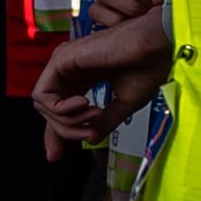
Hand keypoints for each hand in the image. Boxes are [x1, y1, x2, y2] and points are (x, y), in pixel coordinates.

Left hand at [33, 14, 172, 153]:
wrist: (158, 45)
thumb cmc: (150, 65)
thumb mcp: (126, 103)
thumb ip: (105, 121)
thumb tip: (90, 140)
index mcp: (84, 75)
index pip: (59, 108)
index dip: (56, 133)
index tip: (55, 155)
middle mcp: (69, 69)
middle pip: (49, 110)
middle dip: (67, 130)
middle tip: (91, 133)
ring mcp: (63, 63)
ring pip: (43, 106)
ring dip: (67, 121)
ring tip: (95, 115)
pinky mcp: (60, 60)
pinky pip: (42, 96)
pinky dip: (60, 109)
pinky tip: (84, 104)